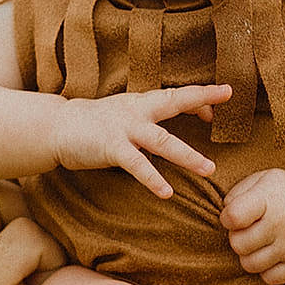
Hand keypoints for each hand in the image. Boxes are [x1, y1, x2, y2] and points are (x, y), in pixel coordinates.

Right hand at [54, 83, 232, 197]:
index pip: (177, 94)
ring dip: (187, 155)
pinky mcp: (111, 148)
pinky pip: (136, 165)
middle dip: (201, 98)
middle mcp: (137, 111)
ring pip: (162, 140)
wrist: (57, 127)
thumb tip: (175, 130)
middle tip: (228, 93)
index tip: (223, 96)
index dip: (201, 96)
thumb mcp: (127, 116)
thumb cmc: (96, 124)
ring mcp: (125, 129)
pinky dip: (152, 178)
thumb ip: (151, 120)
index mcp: (142, 103)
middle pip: (174, 101)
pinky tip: (166, 192)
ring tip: (208, 169)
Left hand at [220, 167, 284, 283]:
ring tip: (260, 241)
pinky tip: (272, 253)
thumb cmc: (280, 193)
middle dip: (238, 237)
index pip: (233, 217)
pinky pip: (269, 278)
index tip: (236, 215)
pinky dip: (266, 269)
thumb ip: (236, 195)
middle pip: (238, 244)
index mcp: (268, 198)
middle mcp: (282, 223)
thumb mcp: (260, 180)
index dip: (228, 218)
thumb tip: (225, 218)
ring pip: (250, 265)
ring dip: (250, 255)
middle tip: (250, 229)